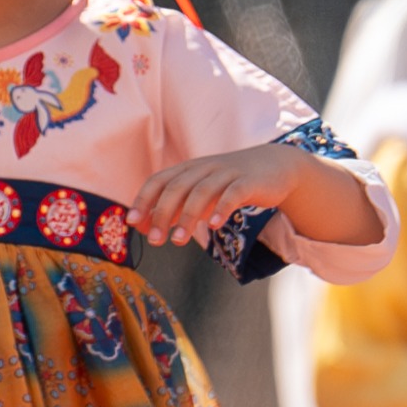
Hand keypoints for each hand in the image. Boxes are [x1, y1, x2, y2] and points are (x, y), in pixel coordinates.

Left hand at [135, 140, 337, 248]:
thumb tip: (150, 226)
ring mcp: (226, 173)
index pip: (159, 181)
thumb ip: (178, 207)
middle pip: (177, 187)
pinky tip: (213, 226)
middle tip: (155, 241)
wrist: (274, 166)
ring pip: (201, 192)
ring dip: (187, 217)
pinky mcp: (248, 181)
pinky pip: (232, 193)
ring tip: (179, 241)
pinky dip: (221, 208)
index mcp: (189, 169)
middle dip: (162, 214)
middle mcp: (204, 168)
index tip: (132, 222)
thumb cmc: (231, 182)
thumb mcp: (202, 192)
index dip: (144, 200)